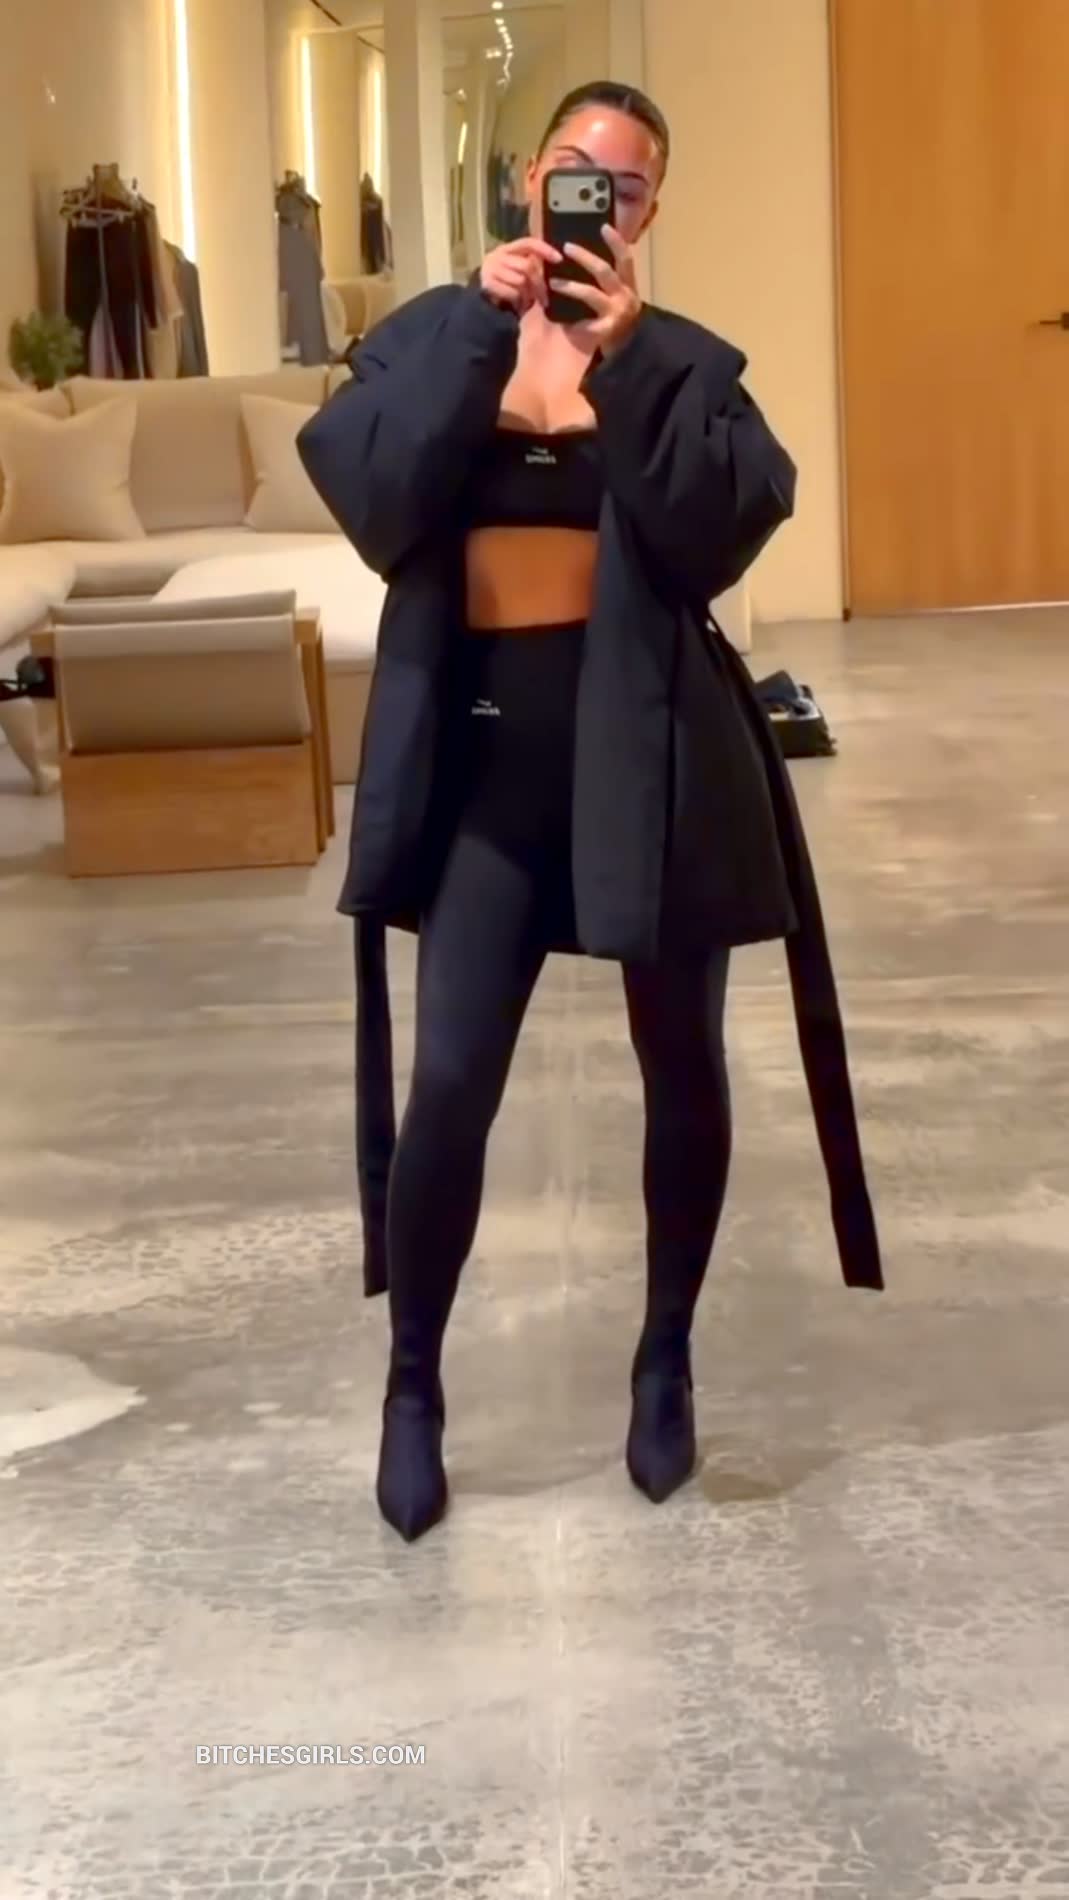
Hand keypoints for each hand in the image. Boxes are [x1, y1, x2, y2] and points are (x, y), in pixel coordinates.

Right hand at [480, 237, 561, 315]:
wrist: (479, 306)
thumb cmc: (503, 289)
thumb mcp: (517, 274)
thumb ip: (530, 266)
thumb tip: (554, 262)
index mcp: (506, 249)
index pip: (528, 242)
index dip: (545, 249)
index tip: (559, 259)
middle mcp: (496, 255)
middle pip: (527, 266)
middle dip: (539, 284)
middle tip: (544, 299)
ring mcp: (490, 269)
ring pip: (521, 280)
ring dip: (527, 295)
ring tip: (527, 303)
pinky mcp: (487, 284)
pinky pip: (512, 292)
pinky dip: (517, 301)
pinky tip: (517, 306)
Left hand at [550, 225, 641, 352]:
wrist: (622, 357)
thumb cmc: (614, 324)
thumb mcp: (613, 299)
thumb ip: (603, 282)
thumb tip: (582, 257)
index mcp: (629, 286)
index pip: (625, 259)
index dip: (616, 242)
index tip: (604, 226)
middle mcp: (626, 298)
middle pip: (605, 271)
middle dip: (585, 257)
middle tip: (567, 248)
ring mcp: (617, 314)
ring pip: (591, 293)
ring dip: (570, 286)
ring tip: (552, 282)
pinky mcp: (606, 331)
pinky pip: (584, 319)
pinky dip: (569, 314)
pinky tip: (553, 309)